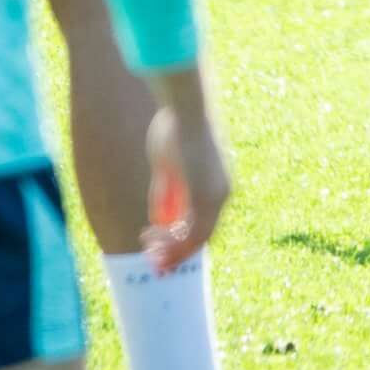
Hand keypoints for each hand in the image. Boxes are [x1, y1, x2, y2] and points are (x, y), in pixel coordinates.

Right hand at [142, 84, 232, 272]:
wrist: (185, 108)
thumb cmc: (173, 129)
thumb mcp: (166, 168)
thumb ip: (165, 194)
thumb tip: (160, 220)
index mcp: (216, 185)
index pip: (202, 223)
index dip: (179, 239)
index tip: (154, 242)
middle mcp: (221, 194)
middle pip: (202, 237)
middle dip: (175, 252)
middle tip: (152, 260)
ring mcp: (216, 197)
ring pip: (196, 240)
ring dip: (170, 250)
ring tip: (148, 251)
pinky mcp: (206, 198)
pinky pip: (191, 233)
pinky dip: (170, 242)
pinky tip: (149, 237)